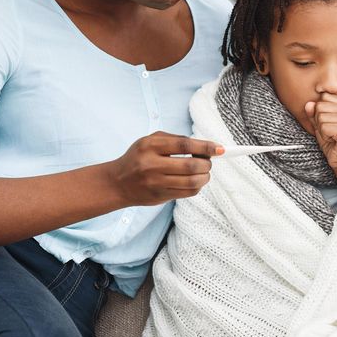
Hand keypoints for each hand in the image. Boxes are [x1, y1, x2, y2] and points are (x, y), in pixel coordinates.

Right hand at [109, 131, 223, 204]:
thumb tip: (206, 146)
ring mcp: (156, 183)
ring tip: (204, 172)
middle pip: (191, 165)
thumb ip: (175, 140)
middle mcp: (152, 165)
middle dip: (207, 163)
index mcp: (150, 146)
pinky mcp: (160, 196)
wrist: (117, 183)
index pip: (185, 145)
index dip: (205, 146)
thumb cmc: (138, 158)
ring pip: (193, 182)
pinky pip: (188, 193)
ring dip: (205, 176)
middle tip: (209, 161)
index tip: (220, 148)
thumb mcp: (150, 141)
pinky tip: (195, 181)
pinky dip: (197, 186)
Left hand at [305, 93, 336, 187]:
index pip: (323, 97)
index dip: (320, 112)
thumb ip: (314, 114)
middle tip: (330, 132)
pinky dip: (324, 136)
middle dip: (319, 121)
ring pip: (321, 117)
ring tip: (332, 136)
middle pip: (320, 106)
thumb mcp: (320, 125)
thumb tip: (308, 103)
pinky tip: (333, 140)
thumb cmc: (333, 142)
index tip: (329, 123)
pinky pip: (324, 127)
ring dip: (322, 130)